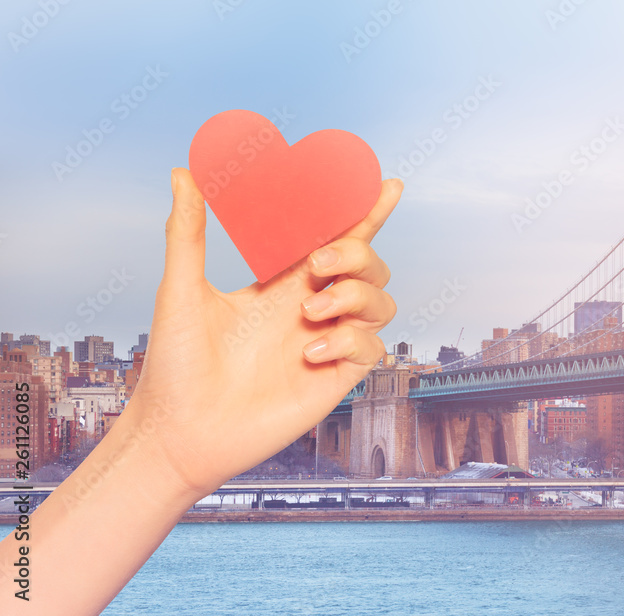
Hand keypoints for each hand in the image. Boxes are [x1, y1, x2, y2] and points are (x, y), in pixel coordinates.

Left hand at [134, 168, 400, 496]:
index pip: (336, 238)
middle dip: (356, 252)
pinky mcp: (335, 378)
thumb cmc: (176, 366)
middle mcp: (311, 309)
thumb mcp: (182, 291)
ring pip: (381, 302)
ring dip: (354, 295)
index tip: (386, 185)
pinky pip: (371, 347)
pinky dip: (348, 340)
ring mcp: (328, 343)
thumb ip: (189, 233)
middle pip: (369, 264)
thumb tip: (182, 172)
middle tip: (316, 265)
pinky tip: (308, 352)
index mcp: (282, 284)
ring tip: (310, 312)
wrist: (179, 432)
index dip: (366, 212)